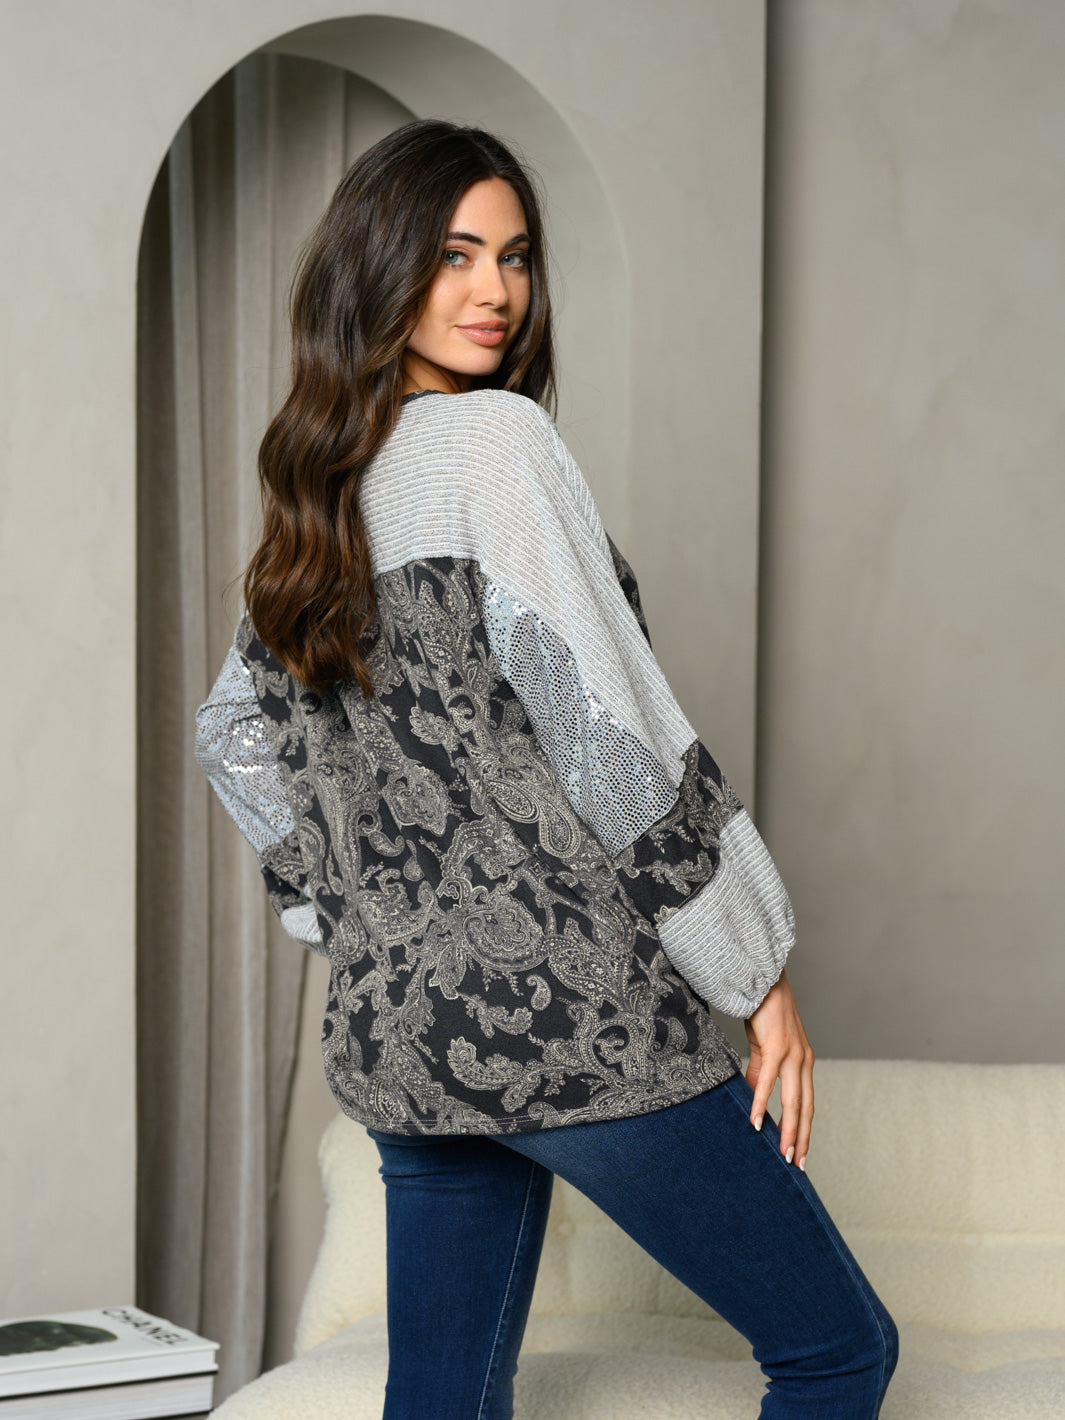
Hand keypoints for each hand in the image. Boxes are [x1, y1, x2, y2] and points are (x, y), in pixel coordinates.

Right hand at [743, 969, 814, 1169]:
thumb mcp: (765, 1047)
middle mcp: (803, 1061)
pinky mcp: (776, 1046)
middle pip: (805, 1108)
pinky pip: (768, 1082)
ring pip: (793, 1101)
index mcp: (803, 1062)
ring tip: (783, 1153)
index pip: (807, 1103)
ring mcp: (792, 1054)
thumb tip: (754, 1095)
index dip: (804, 1129)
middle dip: (801, 1138)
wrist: (763, 979)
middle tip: (796, 1165)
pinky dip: (762, 1103)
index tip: (799, 1153)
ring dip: (788, 1129)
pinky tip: (756, 1121)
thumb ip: (761, 1072)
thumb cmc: (764, 1011)